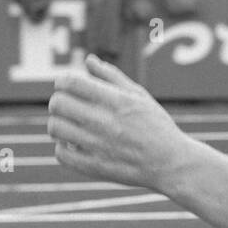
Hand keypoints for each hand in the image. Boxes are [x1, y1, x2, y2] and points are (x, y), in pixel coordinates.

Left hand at [48, 54, 188, 190]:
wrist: (172, 164)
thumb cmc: (156, 126)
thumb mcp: (140, 96)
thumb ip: (112, 76)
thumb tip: (88, 60)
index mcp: (116, 101)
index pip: (71, 82)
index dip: (63, 81)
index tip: (67, 86)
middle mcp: (106, 122)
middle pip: (58, 103)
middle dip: (58, 101)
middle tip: (67, 106)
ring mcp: (99, 146)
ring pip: (56, 128)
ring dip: (58, 124)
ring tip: (70, 125)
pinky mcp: (95, 167)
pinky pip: (61, 154)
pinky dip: (63, 147)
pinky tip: (75, 144)